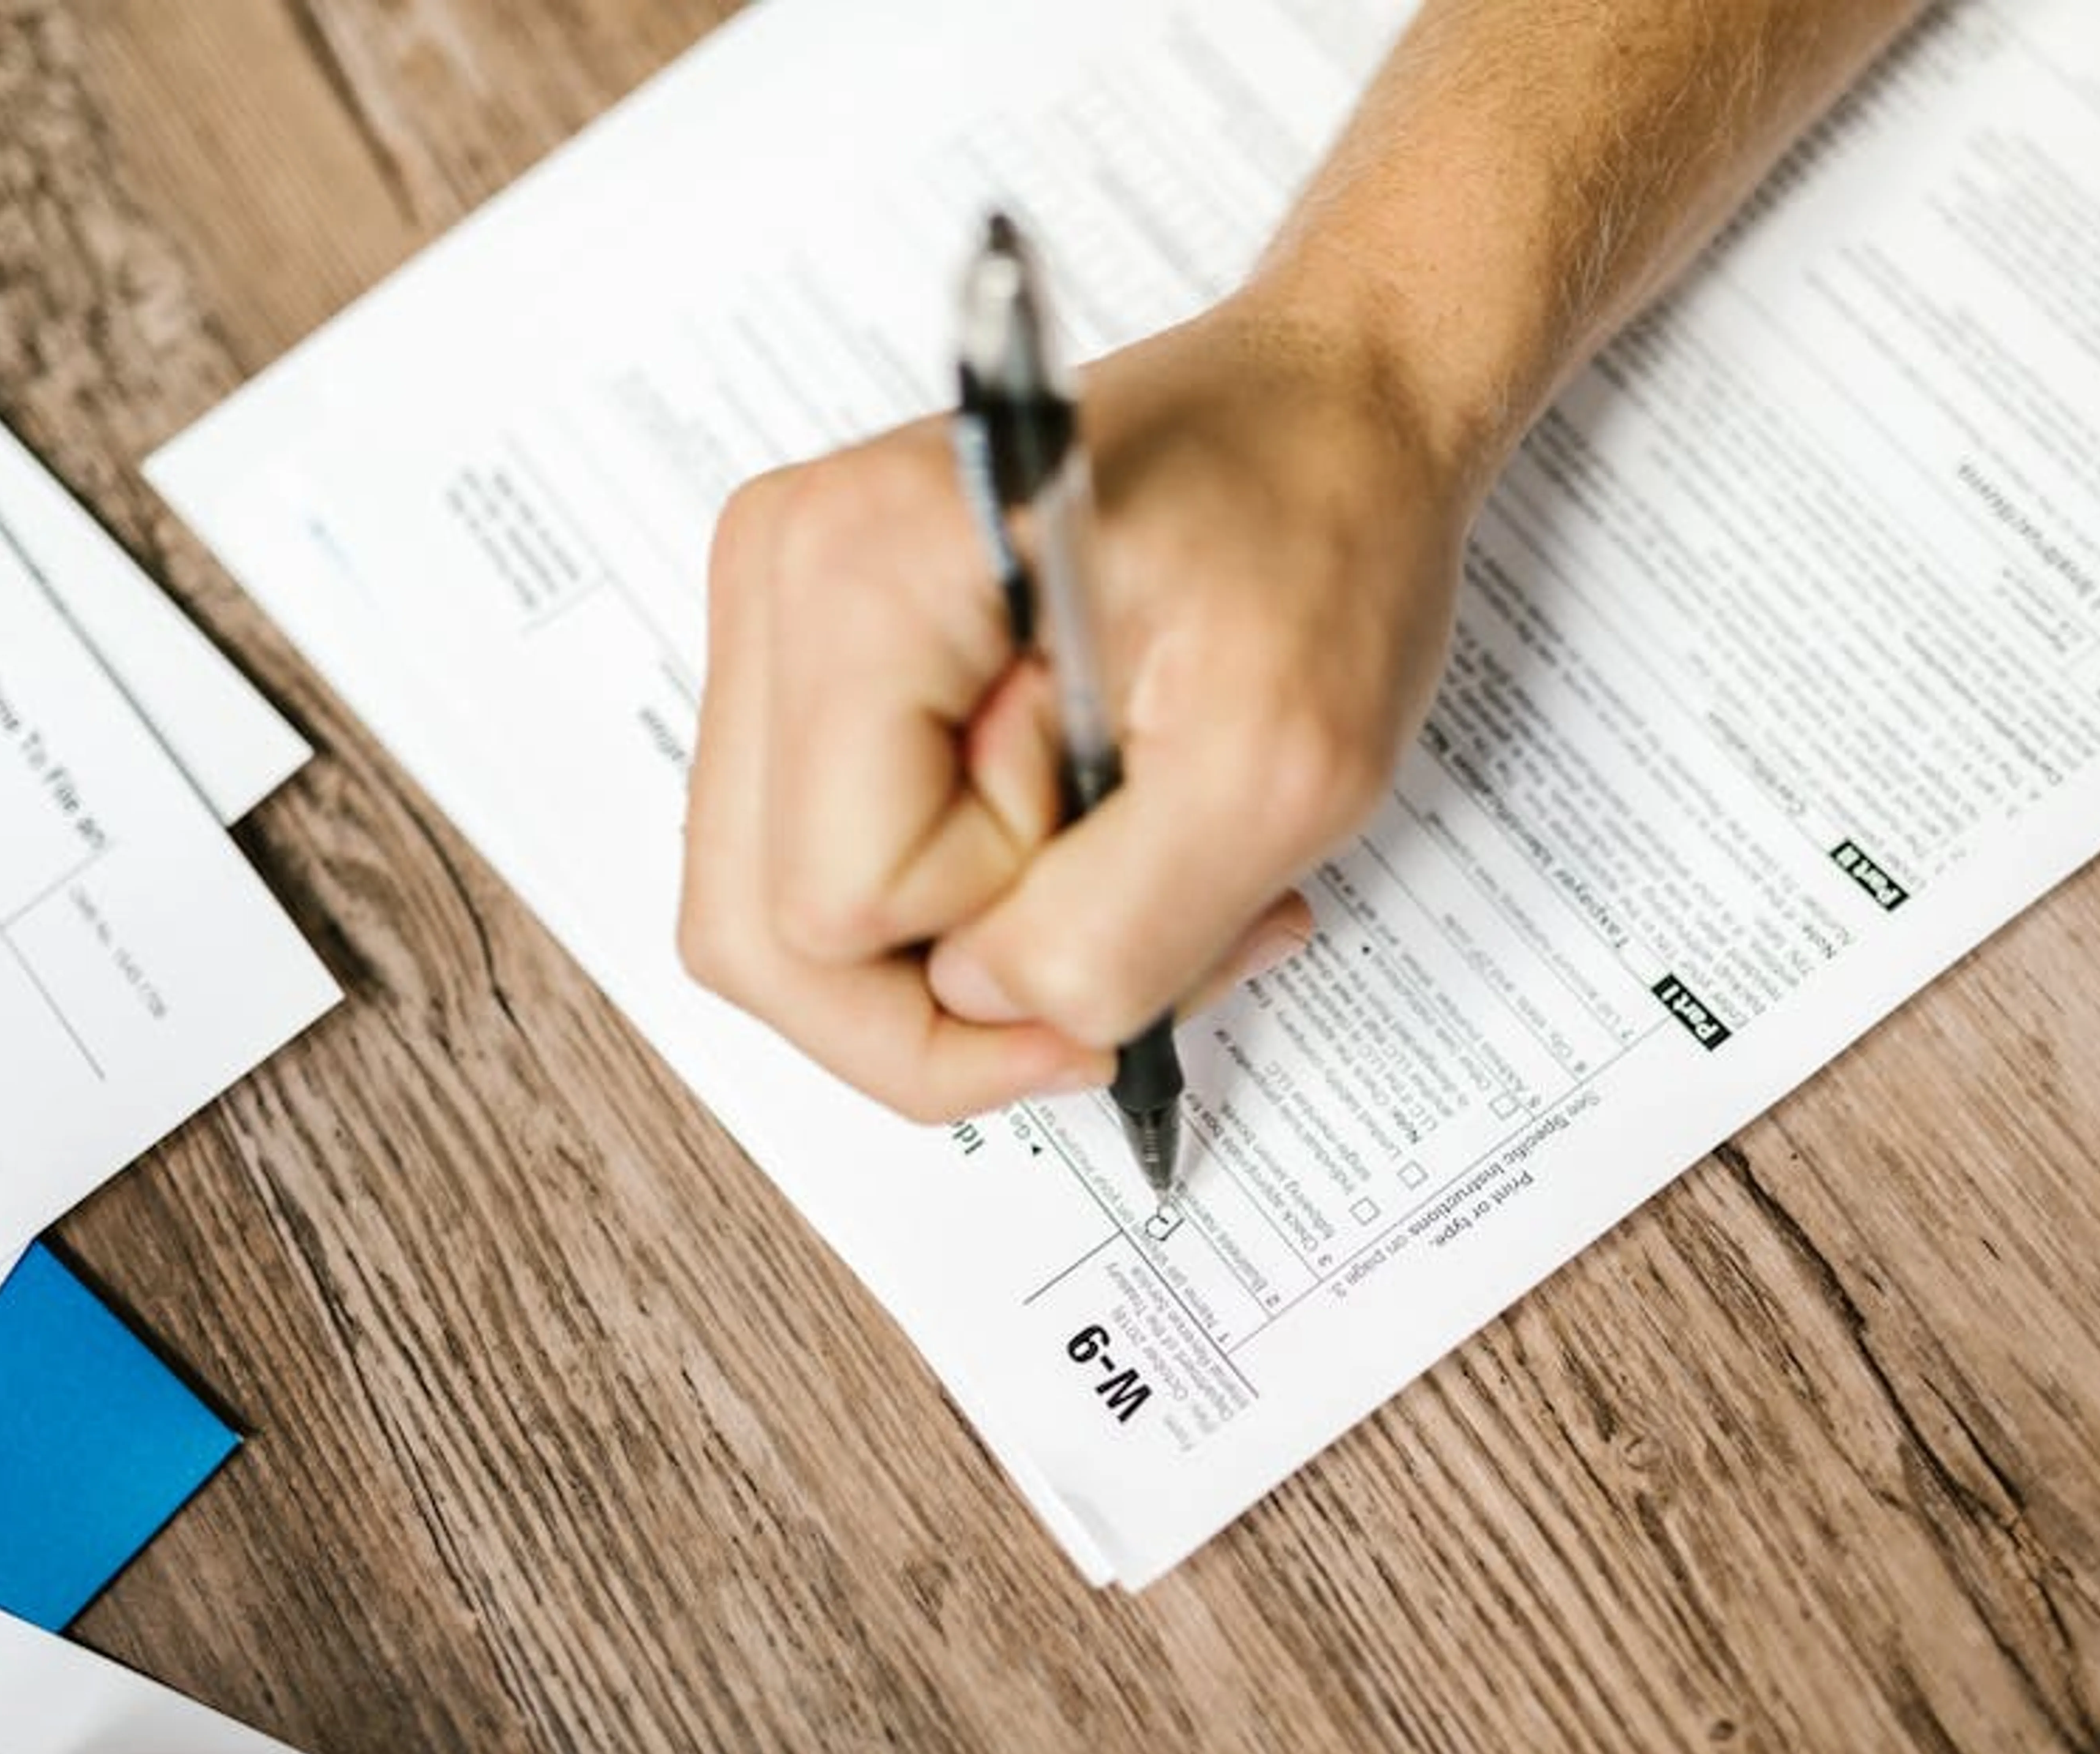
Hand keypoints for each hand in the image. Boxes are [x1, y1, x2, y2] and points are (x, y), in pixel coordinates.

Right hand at [679, 287, 1473, 1121]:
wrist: (1333, 405)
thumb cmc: (1325, 525)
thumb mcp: (1281, 766)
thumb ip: (1119, 932)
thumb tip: (988, 1003)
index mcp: (858, 577)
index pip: (838, 907)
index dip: (1003, 932)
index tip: (1151, 854)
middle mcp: (780, 583)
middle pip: (766, 937)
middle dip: (953, 1000)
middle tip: (1132, 953)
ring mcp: (784, 620)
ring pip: (793, 919)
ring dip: (968, 953)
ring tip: (1133, 876)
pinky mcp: (823, 657)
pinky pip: (836, 860)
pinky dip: (963, 900)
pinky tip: (1090, 845)